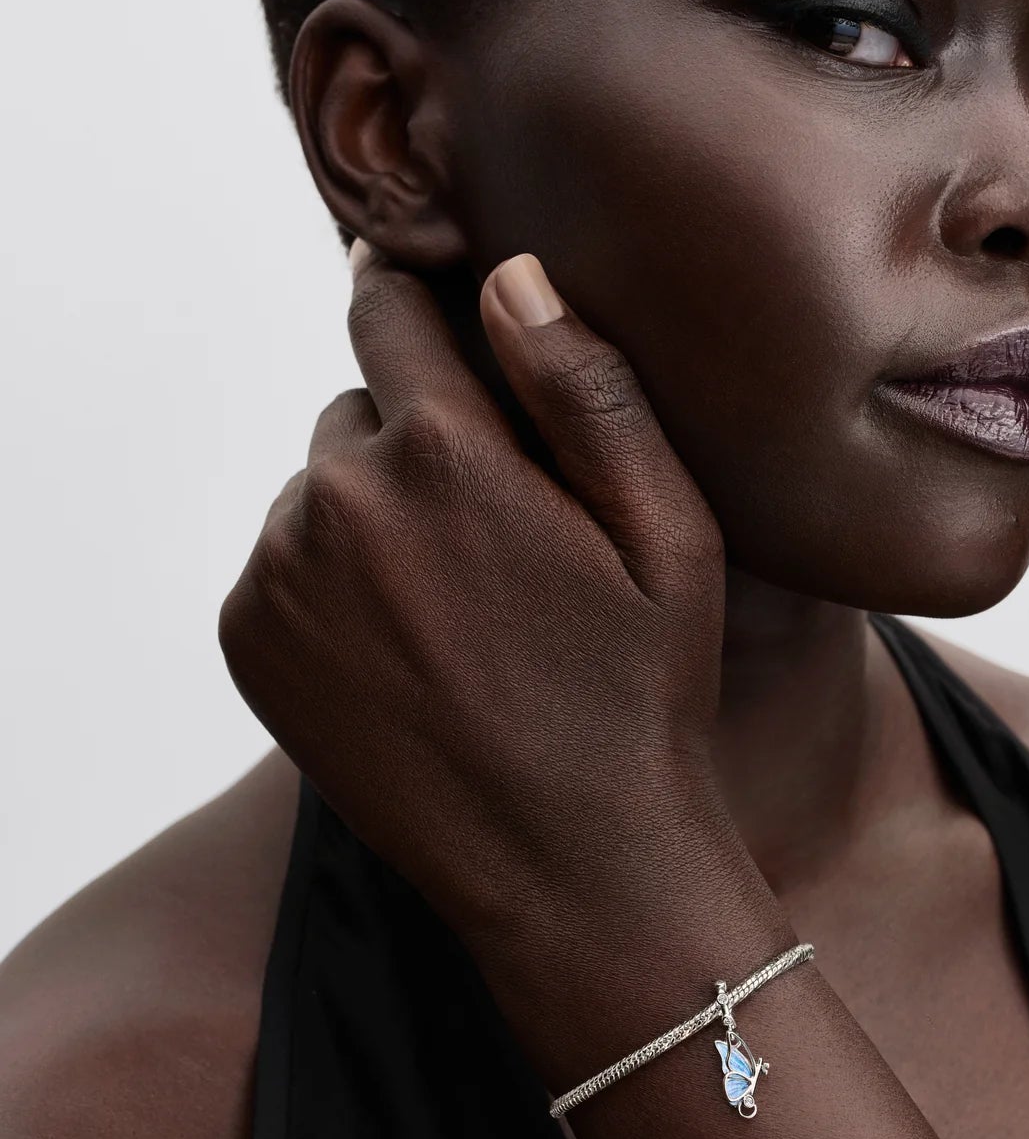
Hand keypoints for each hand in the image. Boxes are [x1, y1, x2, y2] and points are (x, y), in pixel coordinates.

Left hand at [218, 246, 747, 962]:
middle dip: (419, 437)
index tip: (440, 313)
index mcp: (441, 452)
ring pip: (322, 488)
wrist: (568, 865)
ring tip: (459, 603)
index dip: (421, 301)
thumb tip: (510, 273)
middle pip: (360, 407)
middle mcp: (335, 500)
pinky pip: (286, 561)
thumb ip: (585, 387)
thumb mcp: (668, 533)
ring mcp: (280, 575)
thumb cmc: (639, 695)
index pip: (388, 306)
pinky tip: (410, 647)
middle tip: (498, 527)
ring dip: (374, 512)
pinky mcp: (250, 639)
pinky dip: (331, 581)